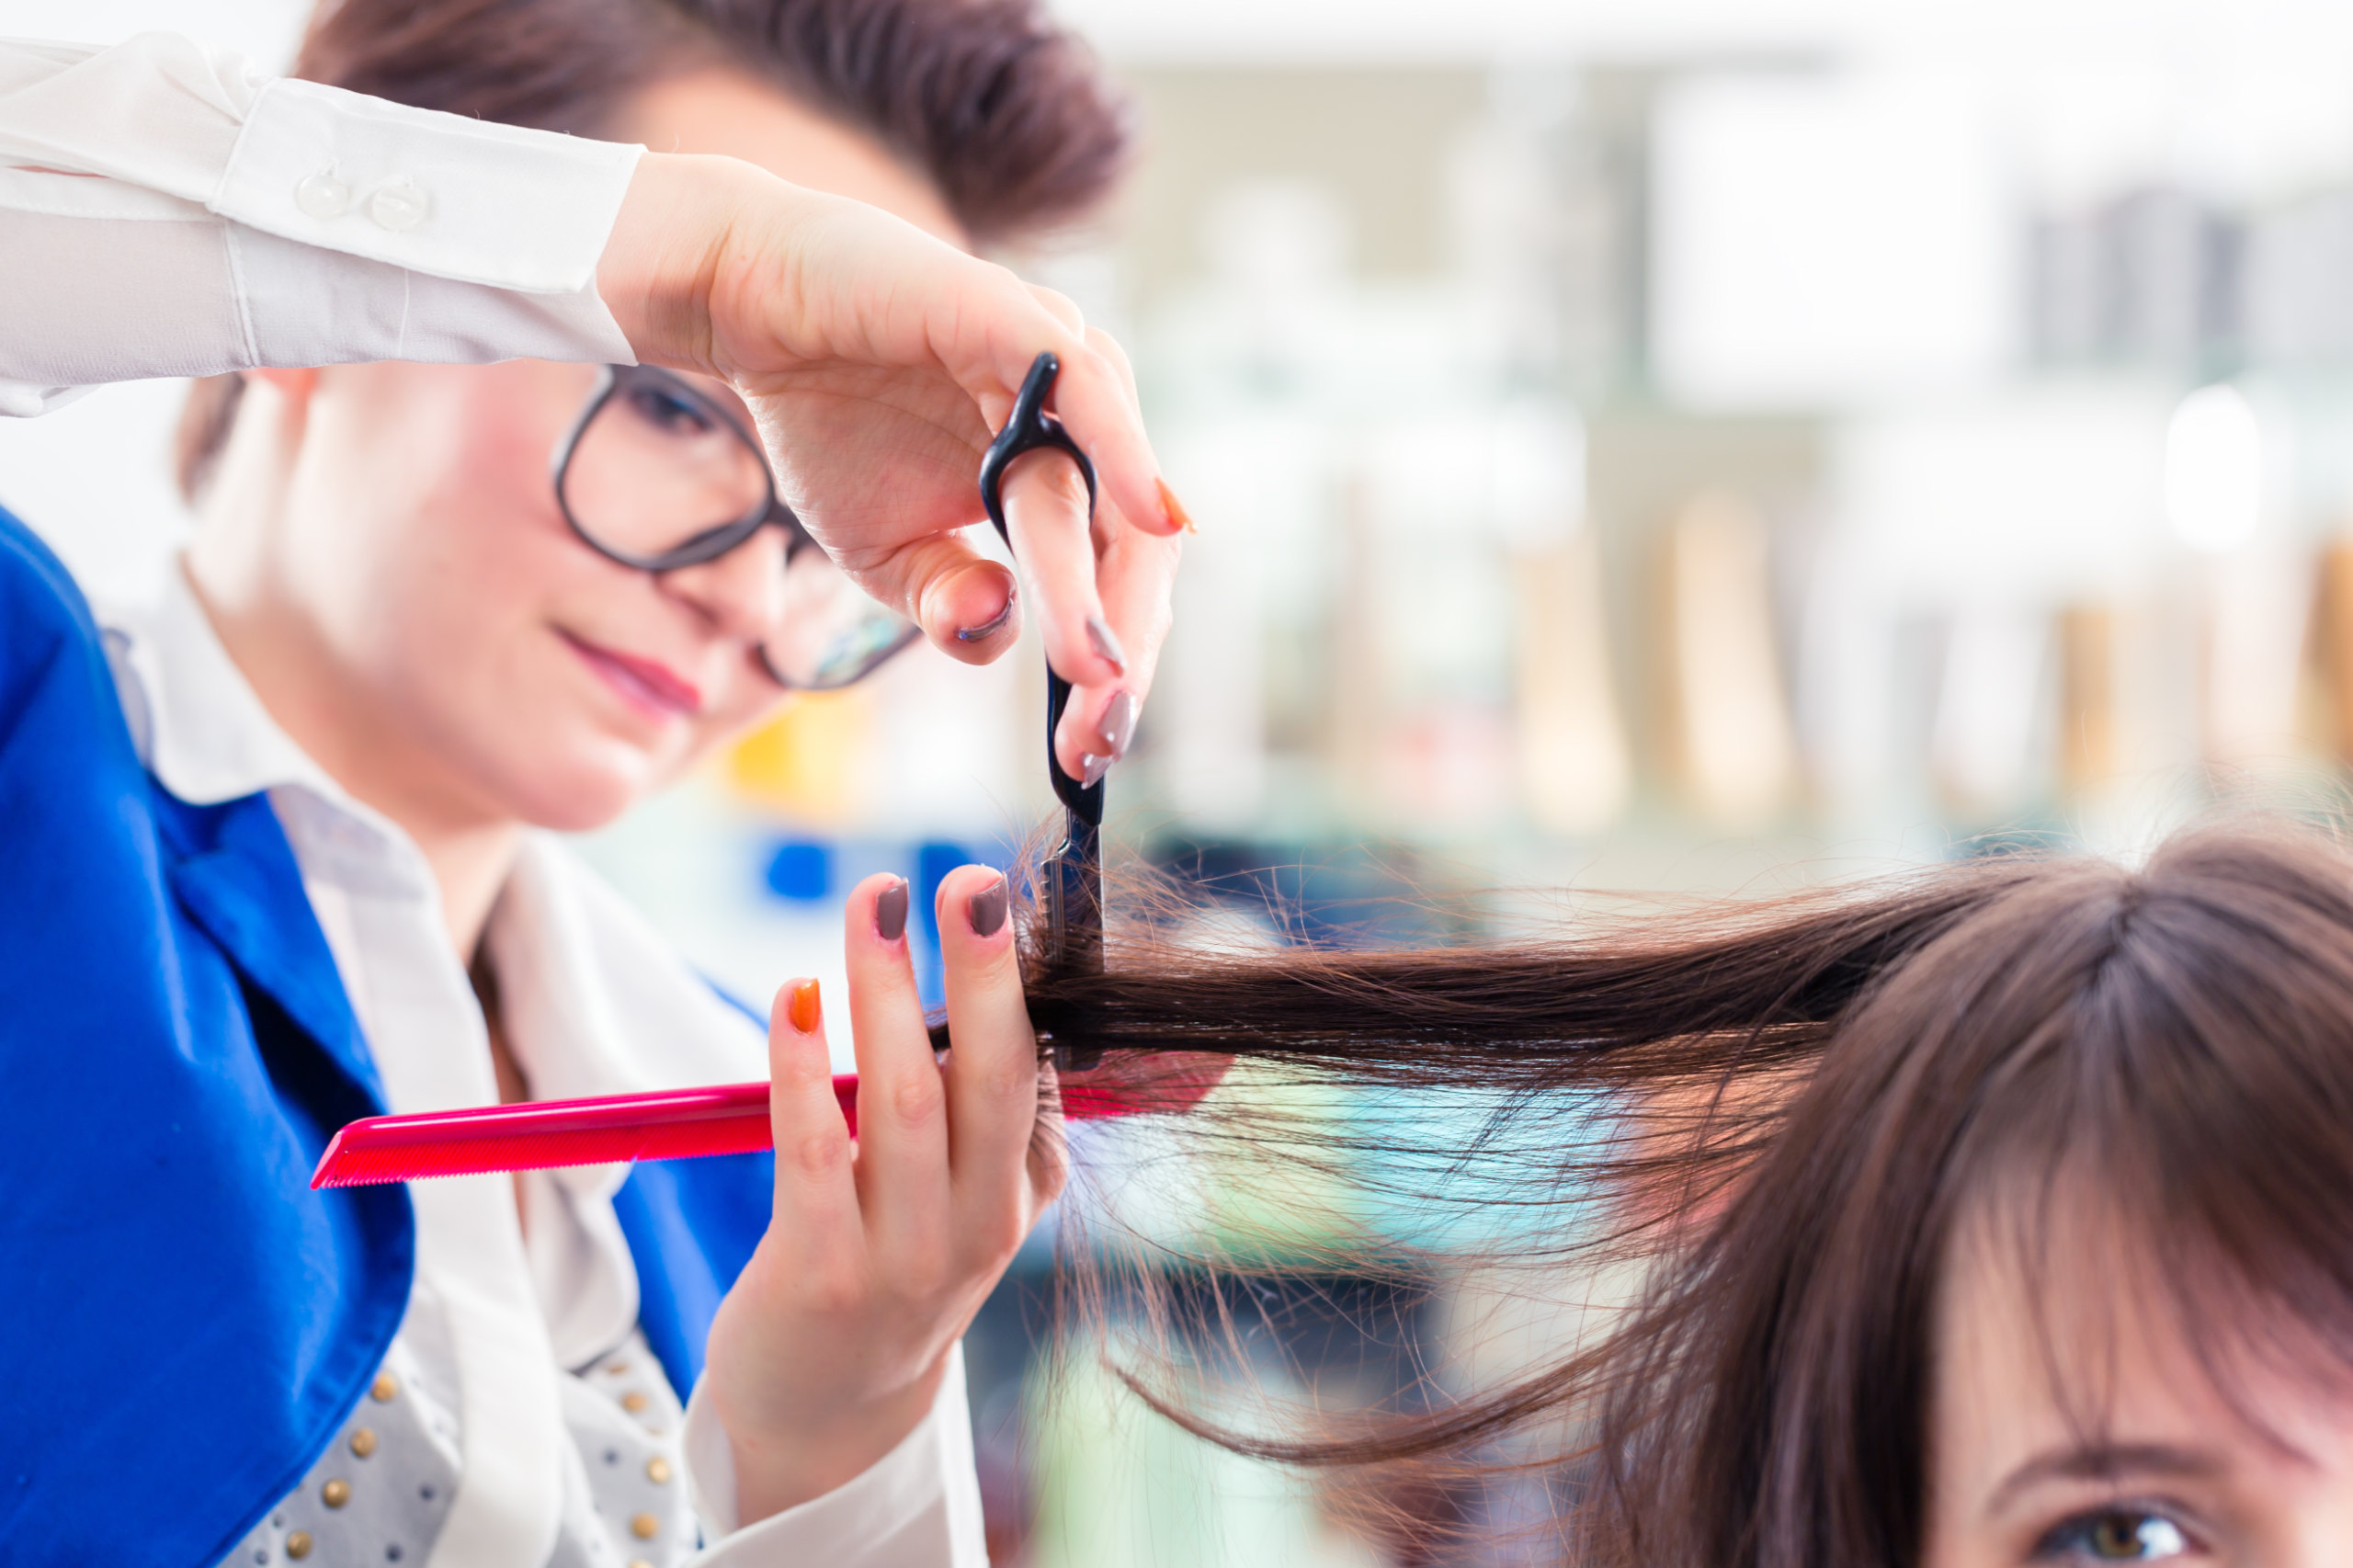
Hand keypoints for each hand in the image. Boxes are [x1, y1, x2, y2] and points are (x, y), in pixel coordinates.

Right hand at [597, 153, 1184, 777]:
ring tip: (1098, 669)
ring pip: (1105, 494)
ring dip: (1107, 587)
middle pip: (1129, 553)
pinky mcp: (1017, 320)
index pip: (1112, 586)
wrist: (751, 307)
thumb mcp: (886, 552)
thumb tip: (998, 637)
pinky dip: (1124, 454)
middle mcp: (1078, 426)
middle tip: (1098, 732)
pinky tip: (1149, 518)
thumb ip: (949, 604)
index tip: (1086, 756)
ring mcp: (1057, 370)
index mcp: (1062, 478)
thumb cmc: (831, 423)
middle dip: (1117, 652)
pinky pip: (1089, 391)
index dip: (1106, 671)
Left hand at [701, 869, 1064, 1520]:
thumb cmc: (890, 1267)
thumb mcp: (967, 1201)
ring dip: (887, 995)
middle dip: (984, 974)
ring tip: (875, 903)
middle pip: (988, 1081)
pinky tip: (794, 999)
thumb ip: (987, 1114)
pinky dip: (802, 1069)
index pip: (1031, 1075)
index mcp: (1018, 1195)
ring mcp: (901, 1259)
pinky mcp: (819, 1278)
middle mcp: (976, 1229)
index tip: (995, 896)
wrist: (827, 1414)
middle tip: (968, 880)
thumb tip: (990, 986)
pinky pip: (811, 1153)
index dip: (1019, 984)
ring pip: (903, 1104)